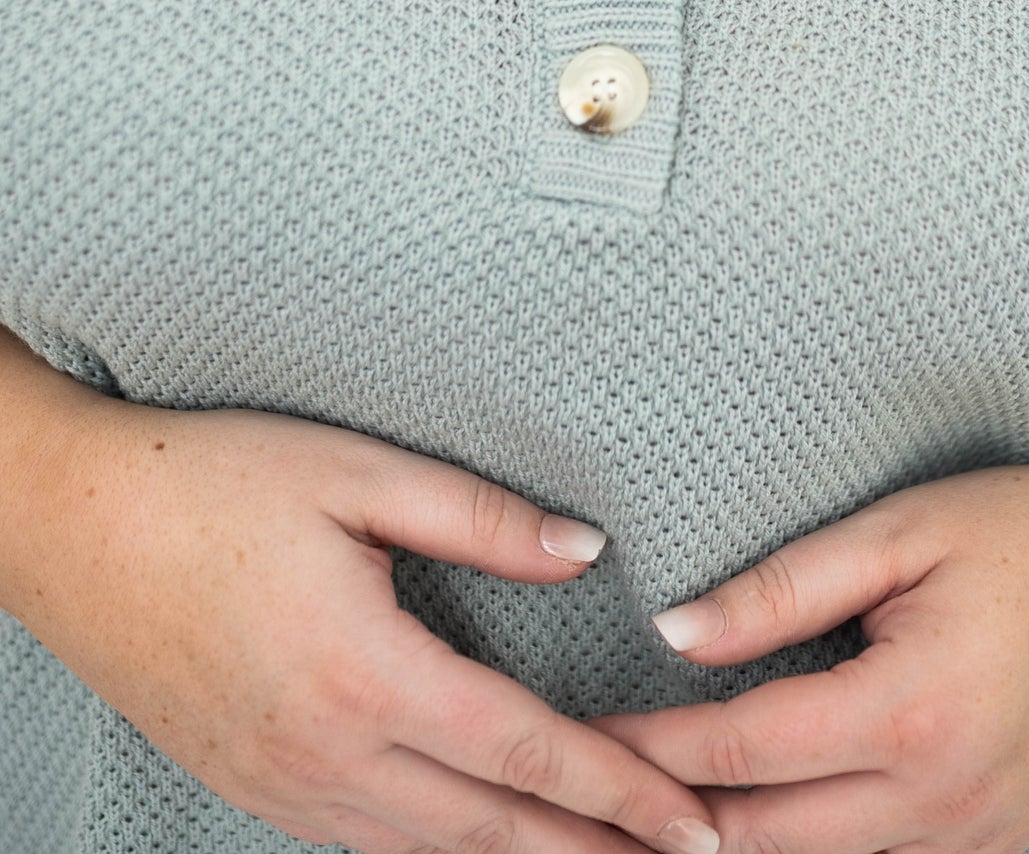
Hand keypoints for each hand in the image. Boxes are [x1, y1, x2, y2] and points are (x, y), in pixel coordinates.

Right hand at [17, 385, 719, 853]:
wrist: (71, 526)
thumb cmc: (211, 482)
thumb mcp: (355, 474)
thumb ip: (479, 519)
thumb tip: (586, 550)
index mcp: (364, 674)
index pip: (525, 754)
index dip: (621, 792)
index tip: (695, 821)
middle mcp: (325, 755)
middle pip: (490, 831)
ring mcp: (282, 786)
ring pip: (428, 852)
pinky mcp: (250, 787)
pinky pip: (367, 843)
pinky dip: (443, 853)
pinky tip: (482, 844)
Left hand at [586, 446, 1028, 853]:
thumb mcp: (903, 530)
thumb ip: (784, 588)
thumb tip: (672, 631)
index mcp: (914, 713)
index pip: (742, 753)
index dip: (649, 744)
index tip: (579, 729)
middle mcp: (945, 800)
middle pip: (763, 840)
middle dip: (666, 817)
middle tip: (585, 785)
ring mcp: (977, 838)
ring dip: (729, 842)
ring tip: (646, 808)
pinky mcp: (995, 845)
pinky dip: (805, 849)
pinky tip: (750, 818)